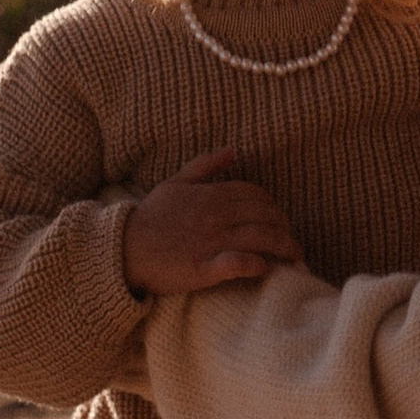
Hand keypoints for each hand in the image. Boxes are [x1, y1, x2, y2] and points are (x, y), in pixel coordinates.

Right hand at [121, 150, 303, 298]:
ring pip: (260, 239)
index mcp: (211, 195)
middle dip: (286, 228)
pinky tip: (266, 268)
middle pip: (266, 216)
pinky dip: (256, 265)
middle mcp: (216, 216)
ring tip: (296, 258)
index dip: (274, 206)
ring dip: (284, 247)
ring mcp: (211, 242)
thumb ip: (206, 165)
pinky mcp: (203, 269)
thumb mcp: (176, 182)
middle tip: (293, 241)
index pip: (257, 195)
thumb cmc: (151, 218)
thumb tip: (234, 150)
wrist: (123, 250)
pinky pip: (238, 264)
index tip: (281, 219)